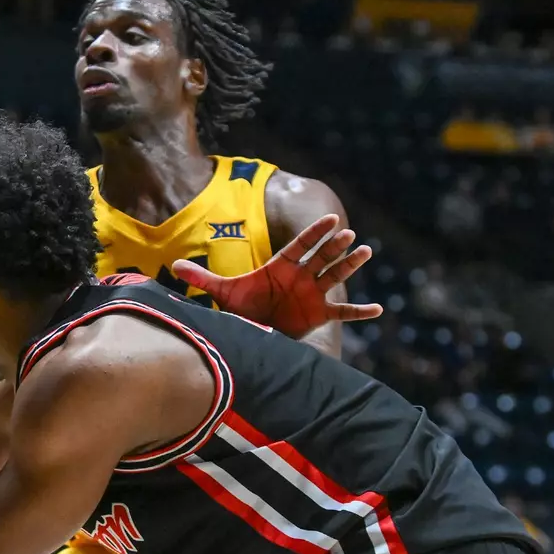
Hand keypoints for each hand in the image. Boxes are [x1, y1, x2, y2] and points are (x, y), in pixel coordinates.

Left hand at [170, 214, 381, 339]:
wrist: (252, 333)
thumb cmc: (242, 309)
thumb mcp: (223, 293)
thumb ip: (202, 279)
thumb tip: (175, 266)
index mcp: (282, 266)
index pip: (301, 245)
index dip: (316, 233)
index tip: (331, 219)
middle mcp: (301, 277)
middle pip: (322, 257)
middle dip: (335, 247)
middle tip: (350, 234)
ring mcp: (312, 294)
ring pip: (335, 276)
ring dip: (350, 265)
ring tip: (365, 252)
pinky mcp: (319, 314)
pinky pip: (343, 312)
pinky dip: (360, 312)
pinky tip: (378, 310)